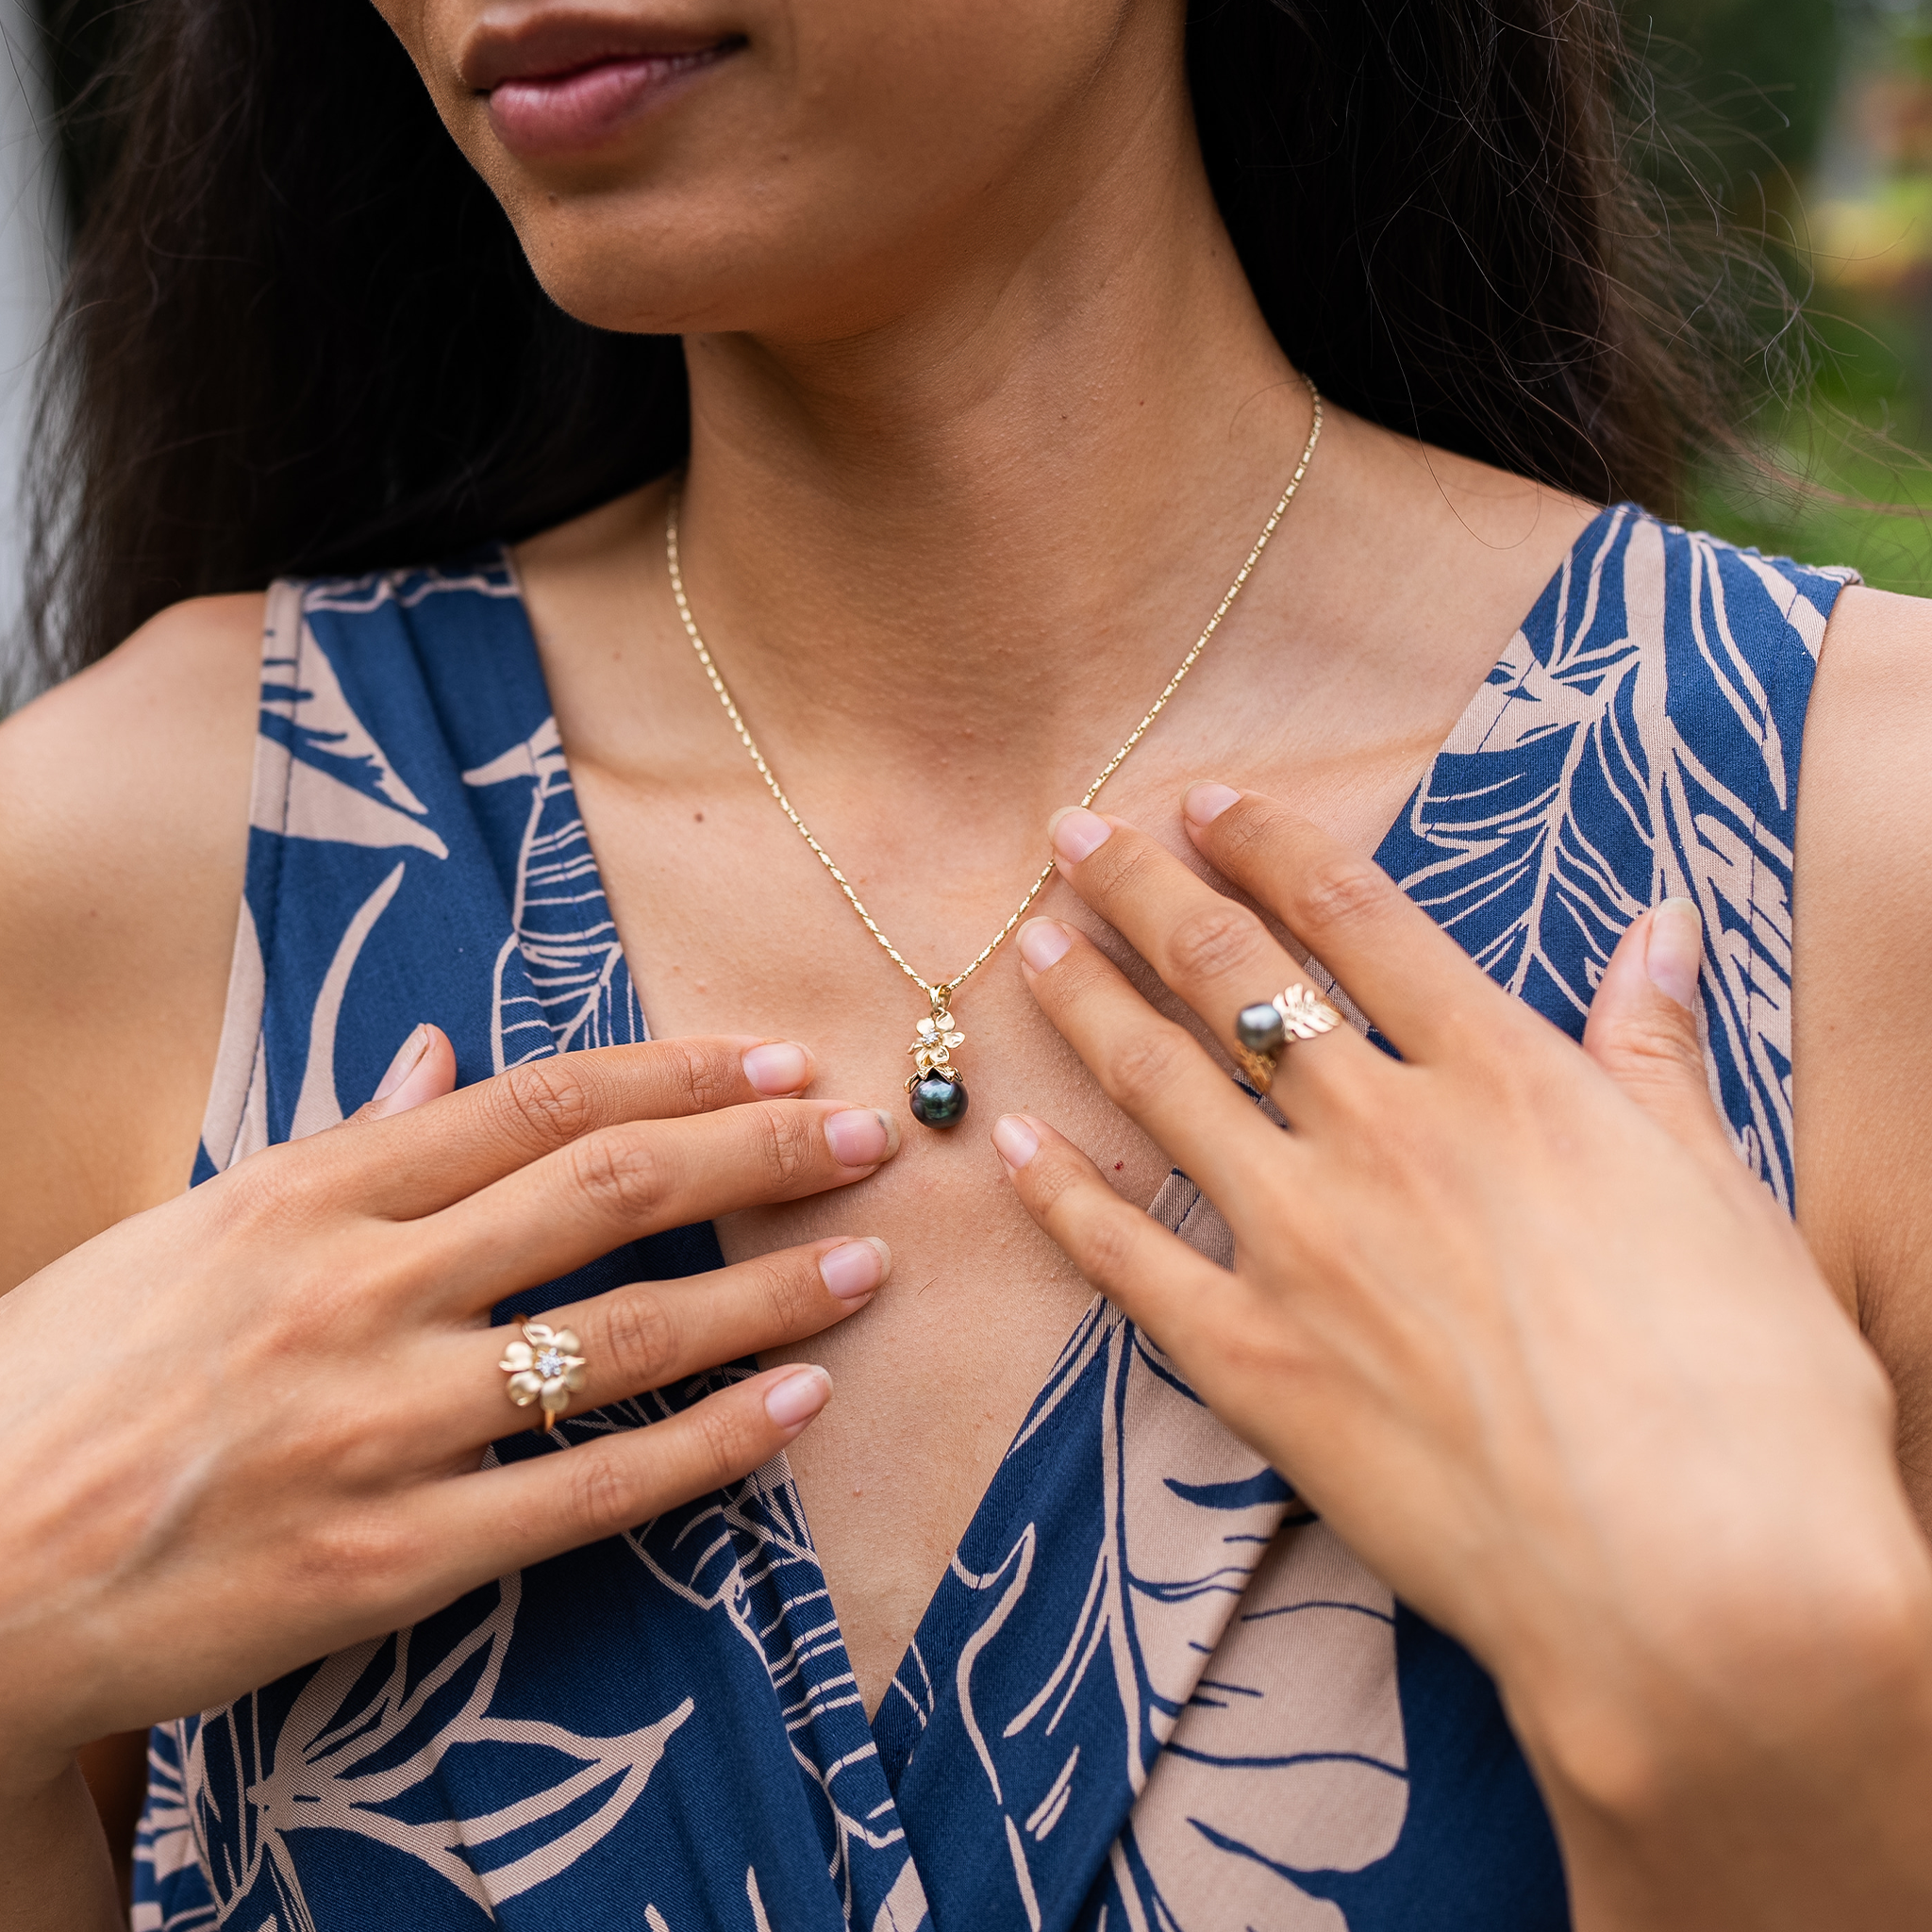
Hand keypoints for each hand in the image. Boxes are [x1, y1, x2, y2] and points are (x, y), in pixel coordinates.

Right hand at [0, 1032, 898, 1787]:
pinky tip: (796, 1404)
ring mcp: (379, 1429)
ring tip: (865, 1263)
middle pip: (610, 1193)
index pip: (539, 1102)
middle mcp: (358, 1292)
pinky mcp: (387, 1562)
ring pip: (621, 1337)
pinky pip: (587, 1492)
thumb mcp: (187, 1228)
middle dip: (759, 1159)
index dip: (679, 1074)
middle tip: (870, 1139)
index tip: (780, 1066)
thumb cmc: (62, 1381)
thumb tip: (436, 1054)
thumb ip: (336, 1144)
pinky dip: (707, 1447)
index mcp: (311, 1193)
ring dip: (766, 1294)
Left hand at [996, 786, 1931, 1928]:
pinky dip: (1062, 1192)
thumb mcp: (1728, 1195)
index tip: (1204, 800)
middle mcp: (1384, 1135)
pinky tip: (1014, 1140)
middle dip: (1143, 889)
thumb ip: (1656, 1055)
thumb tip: (1663, 930)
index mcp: (1505, 1080)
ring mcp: (1303, 1244)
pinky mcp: (1252, 1361)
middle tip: (1074, 829)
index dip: (1268, 844)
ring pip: (1161, 1086)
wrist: (1699, 1590)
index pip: (1357, 918)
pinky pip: (1126, 1257)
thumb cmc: (1749, 1400)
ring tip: (1029, 942)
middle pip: (1232, 974)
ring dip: (1086, 1003)